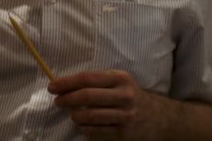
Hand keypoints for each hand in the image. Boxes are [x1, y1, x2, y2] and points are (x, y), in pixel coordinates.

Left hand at [49, 70, 164, 138]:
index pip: (87, 79)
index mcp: (120, 78)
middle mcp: (124, 96)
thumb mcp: (119, 82)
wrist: (159, 118)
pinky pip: (96, 131)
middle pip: (87, 97)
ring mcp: (125, 115)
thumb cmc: (130, 96)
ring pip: (89, 116)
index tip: (52, 87)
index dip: (66, 83)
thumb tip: (64, 85)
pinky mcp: (125, 133)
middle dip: (67, 99)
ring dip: (74, 115)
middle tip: (58, 101)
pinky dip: (84, 128)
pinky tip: (82, 125)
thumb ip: (96, 81)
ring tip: (72, 114)